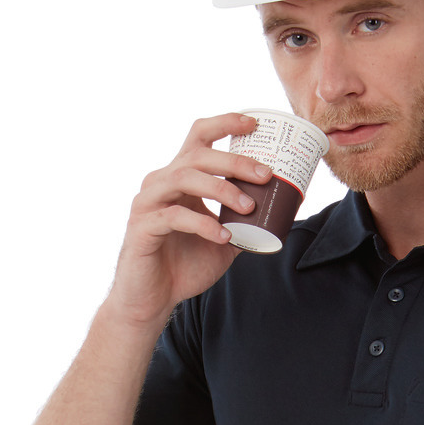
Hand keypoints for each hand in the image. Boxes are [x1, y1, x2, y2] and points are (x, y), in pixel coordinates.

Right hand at [106, 114, 274, 327]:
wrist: (152, 300)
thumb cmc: (184, 266)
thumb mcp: (224, 242)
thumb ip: (245, 224)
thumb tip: (281, 215)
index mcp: (179, 178)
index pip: (199, 137)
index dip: (225, 123)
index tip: (255, 124)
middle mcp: (161, 182)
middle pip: (197, 155)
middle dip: (234, 161)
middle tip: (265, 175)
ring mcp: (148, 202)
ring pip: (184, 178)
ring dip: (221, 189)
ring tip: (249, 206)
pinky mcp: (142, 227)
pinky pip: (174, 217)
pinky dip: (203, 224)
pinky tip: (224, 236)